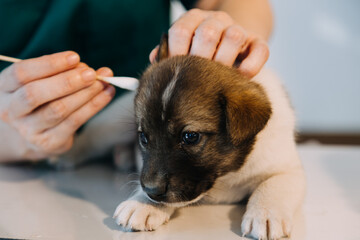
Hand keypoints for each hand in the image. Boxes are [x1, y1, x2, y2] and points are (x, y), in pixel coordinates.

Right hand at [0, 51, 114, 160]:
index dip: (49, 64)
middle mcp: (11, 110)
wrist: (36, 134)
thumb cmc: (41, 100)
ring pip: (58, 109)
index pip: (21, 73)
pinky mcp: (48, 142)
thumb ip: (60, 72)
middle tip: (90, 73)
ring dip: (84, 94)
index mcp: (4, 88)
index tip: (75, 57)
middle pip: (35, 94)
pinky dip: (94, 106)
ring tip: (102, 82)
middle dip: (66, 82)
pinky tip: (107, 94)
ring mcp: (29, 129)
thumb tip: (87, 68)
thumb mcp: (41, 82)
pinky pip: (74, 122)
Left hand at [150, 9, 268, 77]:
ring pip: (235, 36)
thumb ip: (168, 53)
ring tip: (218, 78)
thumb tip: (156, 60)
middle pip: (207, 33)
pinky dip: (251, 66)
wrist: (231, 42)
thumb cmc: (200, 51)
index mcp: (194, 20)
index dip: (175, 54)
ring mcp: (239, 30)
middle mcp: (217, 21)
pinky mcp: (258, 43)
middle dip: (200, 59)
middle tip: (197, 78)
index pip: (181, 31)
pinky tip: (240, 77)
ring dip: (225, 60)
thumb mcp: (183, 47)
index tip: (175, 71)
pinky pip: (261, 50)